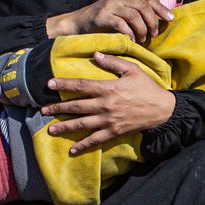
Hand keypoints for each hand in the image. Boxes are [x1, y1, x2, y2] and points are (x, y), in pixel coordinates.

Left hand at [40, 53, 177, 153]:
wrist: (162, 109)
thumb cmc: (147, 87)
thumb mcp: (132, 69)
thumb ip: (113, 62)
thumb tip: (96, 55)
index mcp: (108, 88)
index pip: (81, 86)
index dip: (64, 84)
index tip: (49, 84)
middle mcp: (105, 105)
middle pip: (76, 106)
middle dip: (58, 108)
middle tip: (43, 109)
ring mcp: (109, 121)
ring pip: (82, 125)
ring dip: (65, 127)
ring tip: (51, 130)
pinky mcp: (114, 132)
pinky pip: (95, 140)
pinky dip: (83, 146)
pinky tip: (72, 150)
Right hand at [47, 0, 173, 42]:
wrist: (77, 24)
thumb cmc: (101, 21)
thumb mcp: (119, 11)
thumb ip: (134, 11)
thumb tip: (157, 19)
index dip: (161, 8)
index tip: (171, 18)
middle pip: (144, 5)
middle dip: (152, 21)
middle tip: (154, 34)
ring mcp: (110, 5)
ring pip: (135, 15)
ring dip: (142, 29)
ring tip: (143, 39)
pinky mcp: (103, 16)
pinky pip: (122, 24)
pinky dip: (130, 34)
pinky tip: (131, 41)